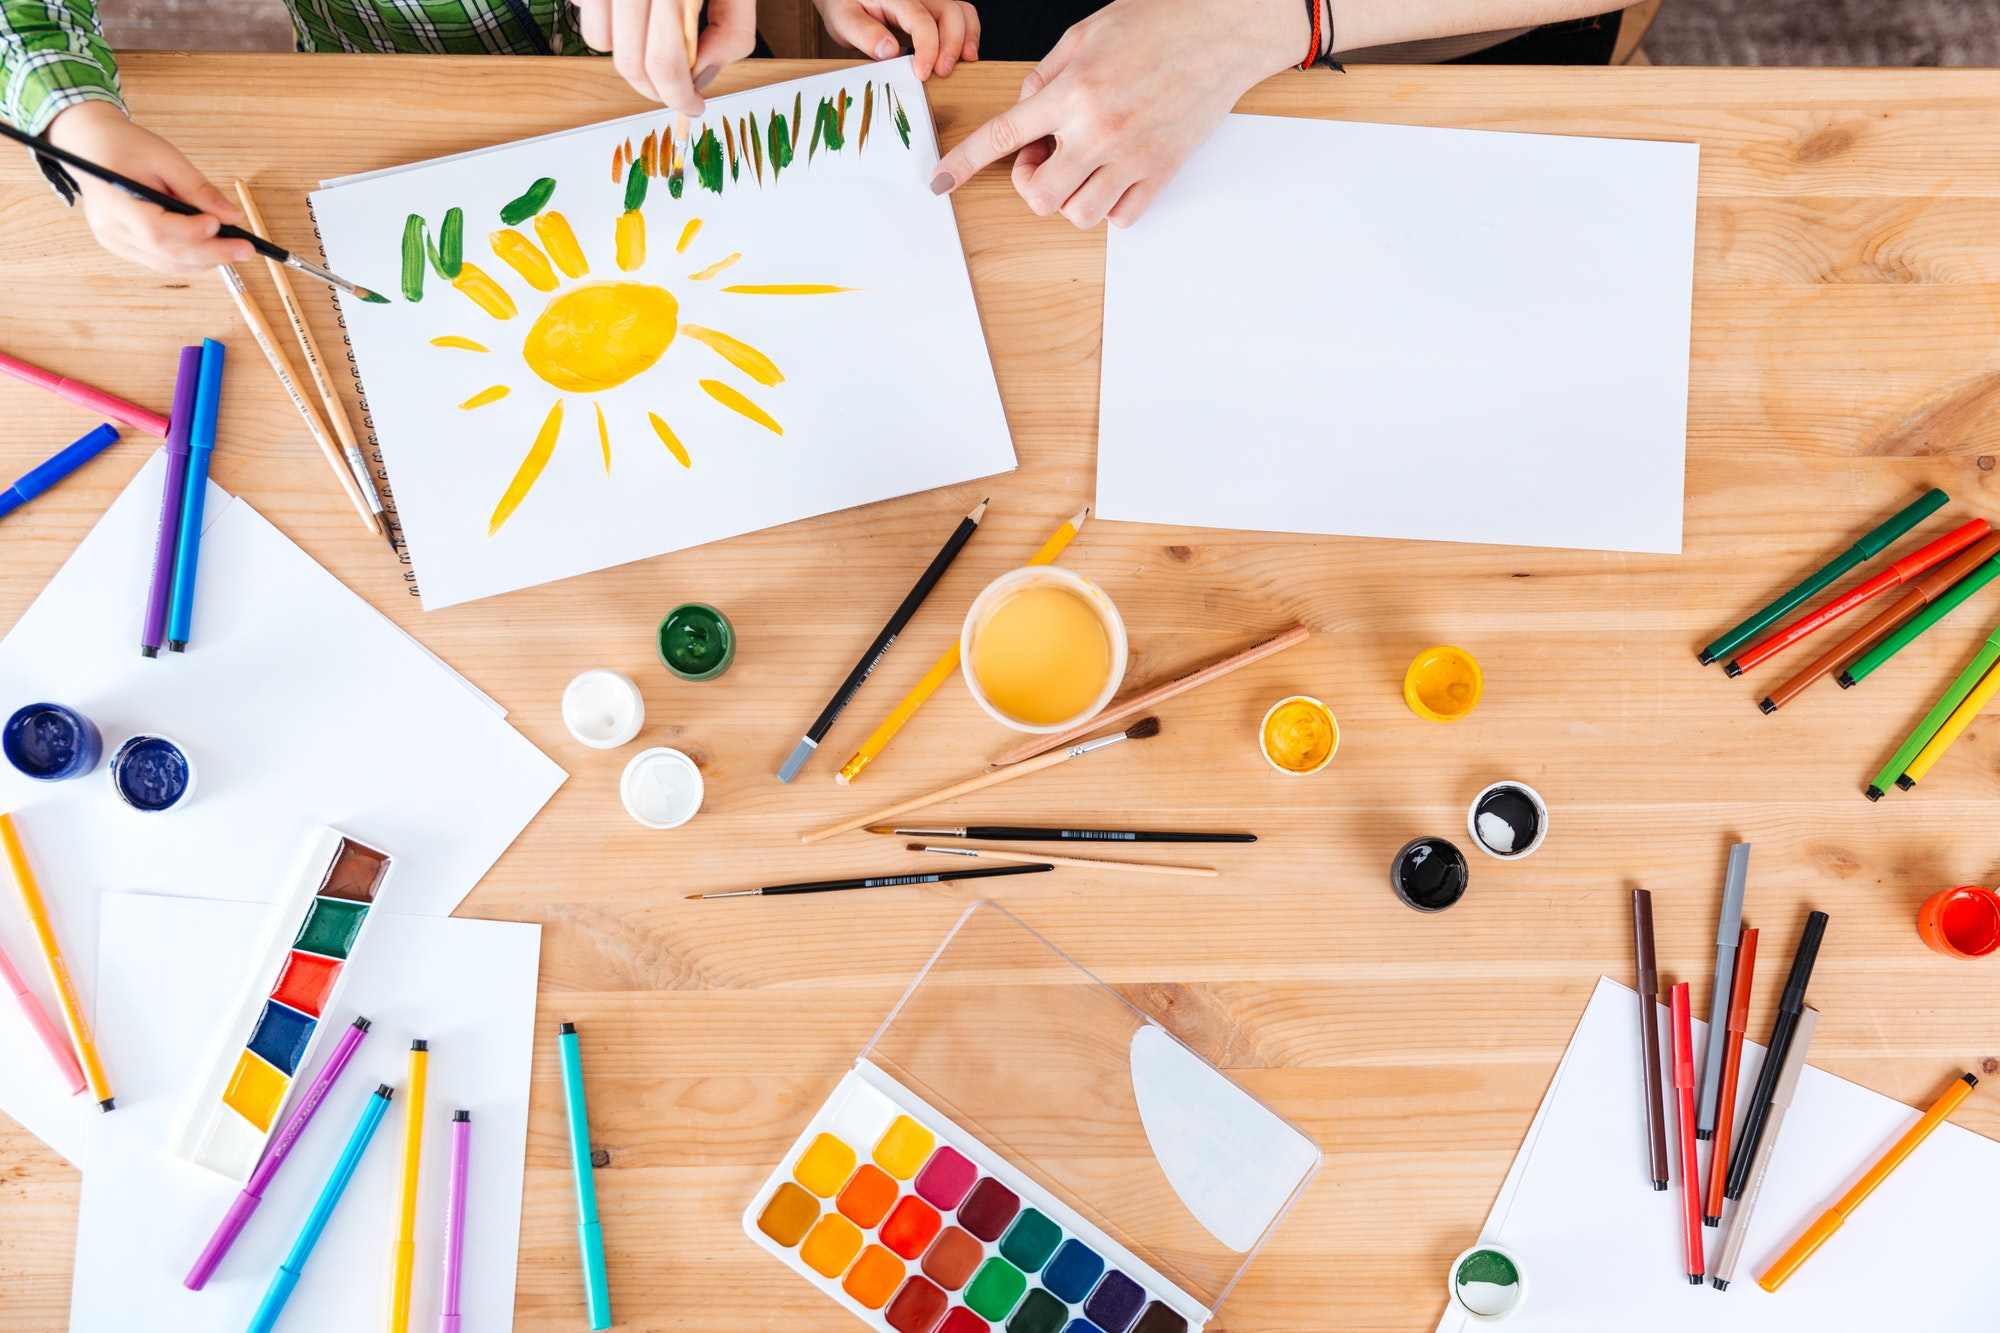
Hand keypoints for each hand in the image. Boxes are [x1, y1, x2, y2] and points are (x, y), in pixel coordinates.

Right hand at [45, 102, 250, 273]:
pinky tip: (214, 250)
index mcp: (111, 199)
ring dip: (205, 260)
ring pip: (166, 263)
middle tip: (246, 248)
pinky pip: (161, 261)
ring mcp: (114, 241)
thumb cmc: (127, 146)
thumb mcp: (165, 157)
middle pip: (165, 252)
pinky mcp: (123, 246)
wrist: (92, 147)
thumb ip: (197, 188)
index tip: (220, 225)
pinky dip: (190, 258)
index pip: (155, 229)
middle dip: (210, 253)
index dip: (190, 232)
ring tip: (236, 250)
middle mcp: (109, 228)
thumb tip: (231, 216)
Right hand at [578, 0, 757, 112]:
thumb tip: (703, 76)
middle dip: (655, 87)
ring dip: (628, 52)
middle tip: (677, 87)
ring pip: (600, 40)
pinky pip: (585, 11)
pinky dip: (609, 21)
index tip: (693, 106)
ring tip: (656, 38)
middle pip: (629, 62)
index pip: (663, 63)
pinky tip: (636, 10)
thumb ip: (732, 30)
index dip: (678, 96)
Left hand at [814, 0, 978, 77]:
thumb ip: (864, 34)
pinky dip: (966, 35)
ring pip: (961, 12)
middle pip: (950, 12)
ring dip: (966, 39)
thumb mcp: (843, 20)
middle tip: (941, 73)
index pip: (921, 20)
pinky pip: (960, 16)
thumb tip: (889, 51)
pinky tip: (961, 56)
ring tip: (961, 64)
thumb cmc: (844, 6)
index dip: (928, 48)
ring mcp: (928, 0)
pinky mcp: (933, 10)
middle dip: (952, 45)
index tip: (922, 74)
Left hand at [931, 0, 1305, 227]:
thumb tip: (1027, 108)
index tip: (940, 182)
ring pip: (1078, 214)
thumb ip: (1047, 73)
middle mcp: (1100, 129)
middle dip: (1030, 183)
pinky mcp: (1164, 170)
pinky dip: (1110, 207)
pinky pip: (1122, 218)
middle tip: (1046, 157)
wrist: (1224, 28)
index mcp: (1073, 90)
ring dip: (1070, 197)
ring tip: (1083, 166)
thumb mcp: (1087, 32)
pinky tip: (1114, 176)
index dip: (963, 163)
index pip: (1003, 136)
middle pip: (1038, 195)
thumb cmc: (1158, 21)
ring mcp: (1134, 156)